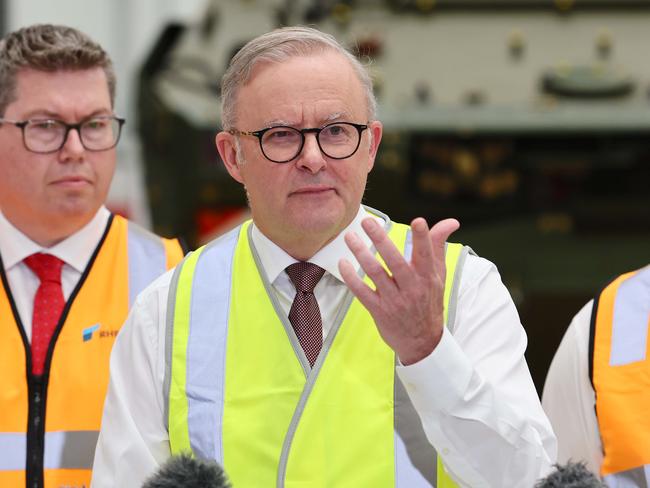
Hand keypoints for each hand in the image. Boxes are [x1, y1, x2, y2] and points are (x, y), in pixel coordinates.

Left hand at [338, 217, 459, 364]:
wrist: (423, 342)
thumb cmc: (429, 302)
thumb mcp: (439, 275)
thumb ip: (439, 246)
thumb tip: (451, 222)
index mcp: (427, 277)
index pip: (426, 254)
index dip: (423, 238)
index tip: (418, 221)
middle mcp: (411, 288)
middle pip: (394, 261)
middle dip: (380, 239)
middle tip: (368, 222)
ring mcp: (394, 300)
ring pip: (375, 273)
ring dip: (361, 254)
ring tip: (350, 237)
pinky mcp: (379, 310)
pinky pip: (362, 292)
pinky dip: (351, 277)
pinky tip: (343, 263)